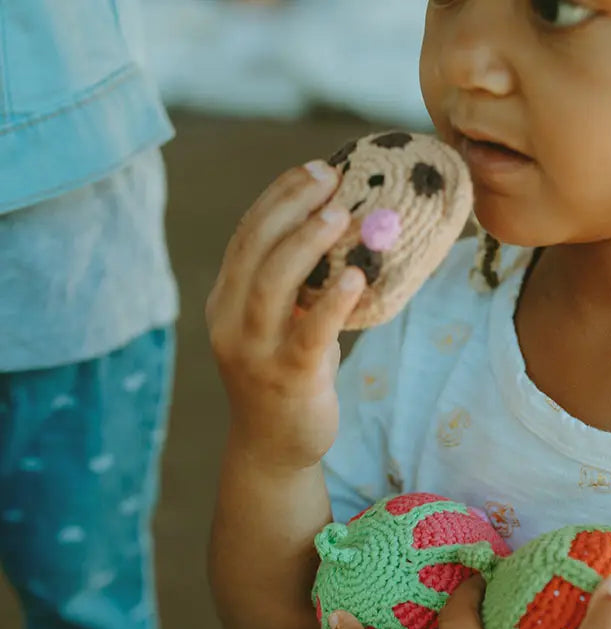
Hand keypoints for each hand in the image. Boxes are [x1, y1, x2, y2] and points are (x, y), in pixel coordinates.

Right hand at [206, 159, 366, 470]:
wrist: (274, 449)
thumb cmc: (286, 378)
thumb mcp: (283, 325)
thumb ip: (298, 287)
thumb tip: (346, 232)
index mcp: (226, 300)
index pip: (246, 235)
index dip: (279, 197)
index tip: (315, 170)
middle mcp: (231, 320)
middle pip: (255, 249)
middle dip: (292, 205)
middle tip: (331, 178)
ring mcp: (255, 350)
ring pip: (273, 284)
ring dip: (307, 243)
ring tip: (342, 214)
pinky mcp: (287, 378)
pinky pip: (308, 333)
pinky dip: (332, 302)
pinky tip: (357, 279)